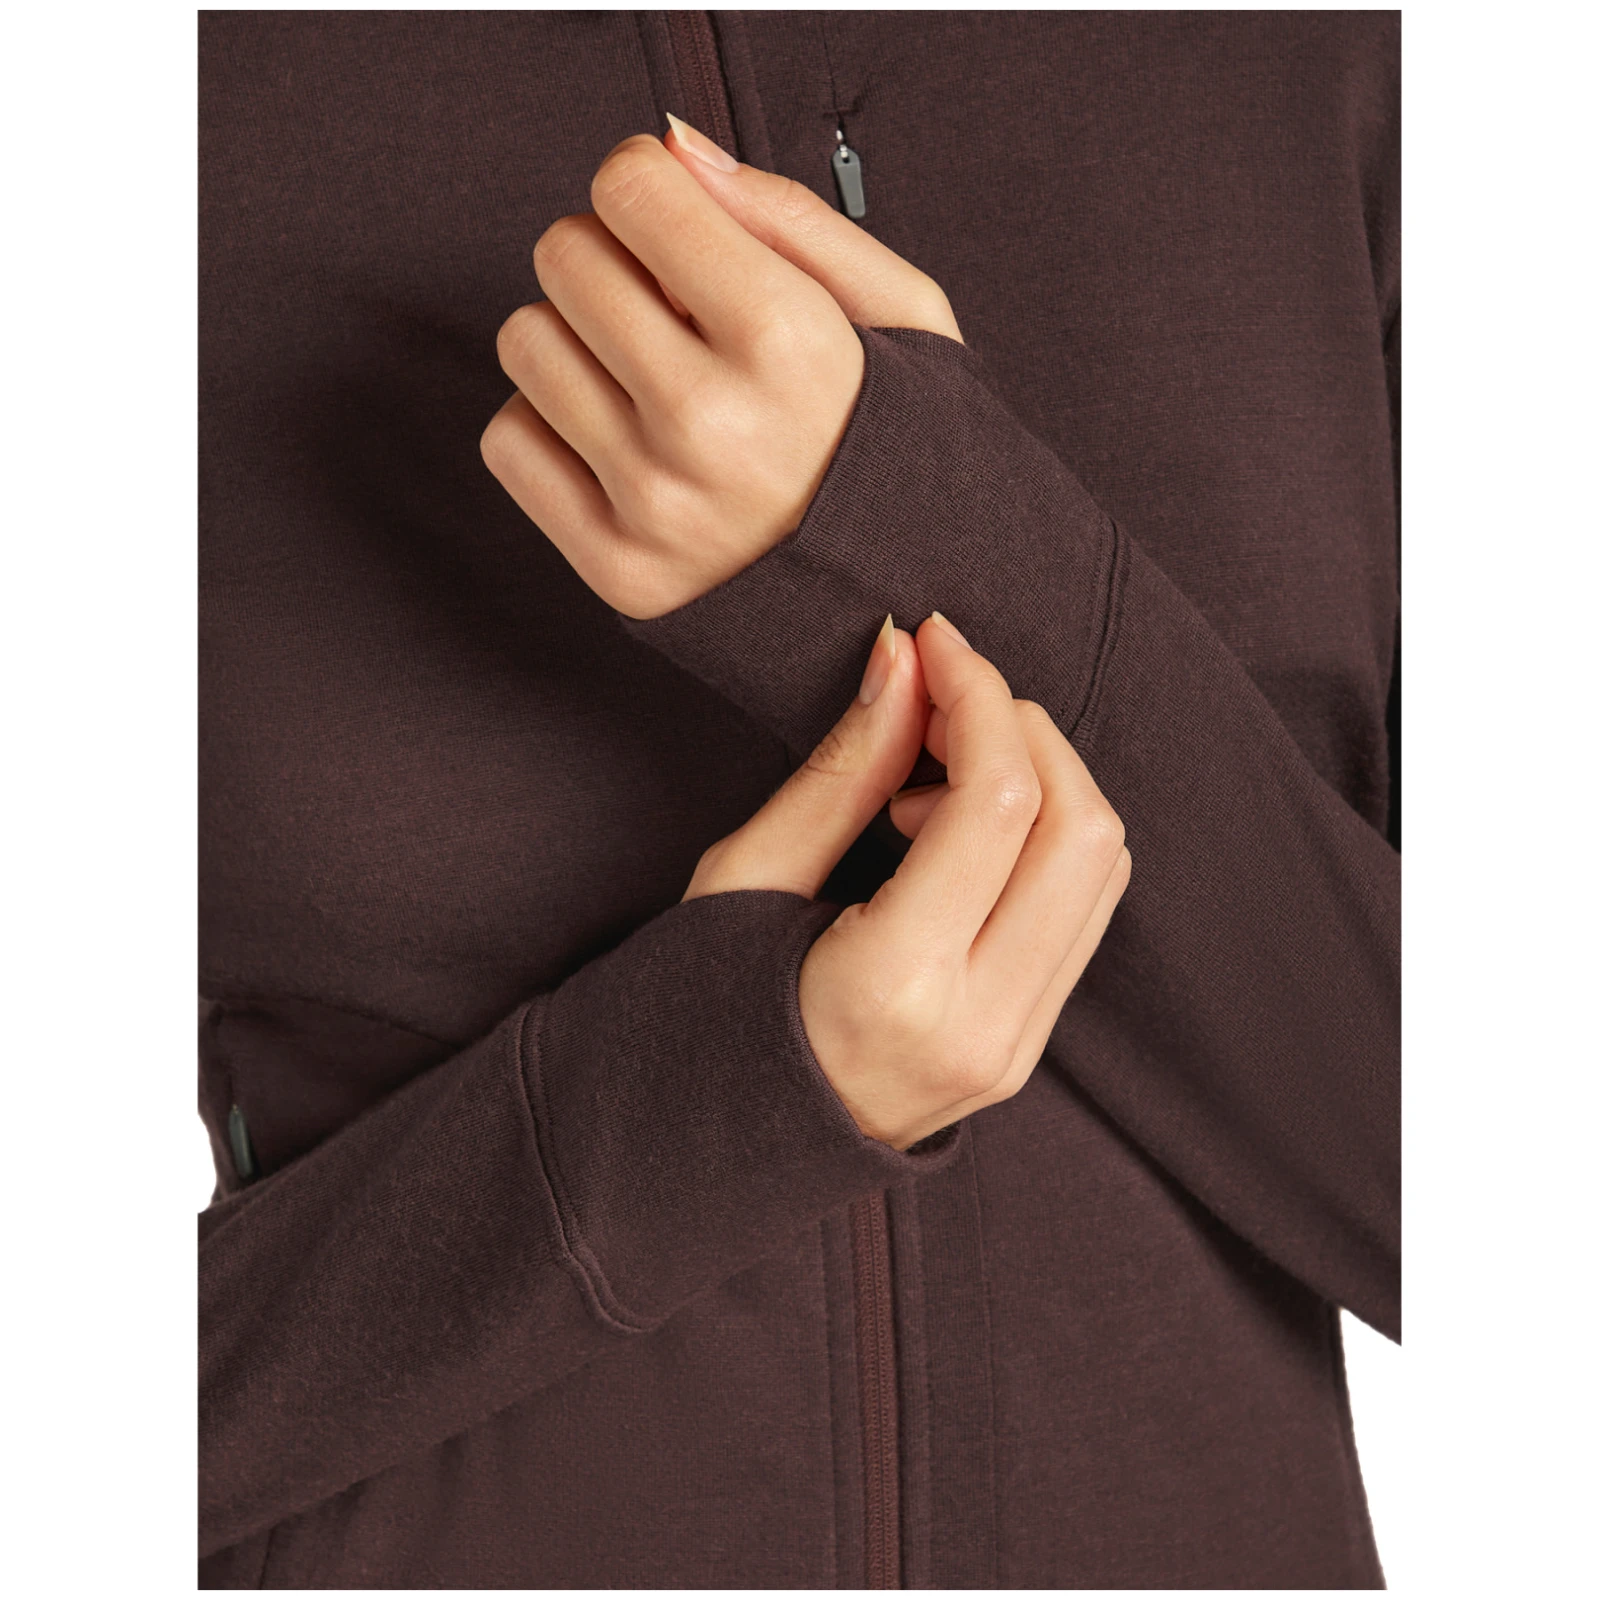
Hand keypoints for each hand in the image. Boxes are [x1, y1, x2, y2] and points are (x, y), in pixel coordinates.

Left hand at [481, 119, 959, 618]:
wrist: (912, 603)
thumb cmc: (903, 451)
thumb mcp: (902, 313)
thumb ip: (785, 215)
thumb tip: (668, 147)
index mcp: (786, 344)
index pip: (631, 190)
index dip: (646, 187)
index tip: (671, 220)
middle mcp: (709, 426)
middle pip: (564, 259)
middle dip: (608, 258)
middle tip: (660, 304)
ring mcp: (655, 506)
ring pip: (525, 345)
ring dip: (576, 342)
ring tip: (647, 378)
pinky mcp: (617, 567)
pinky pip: (510, 442)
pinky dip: (552, 427)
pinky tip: (620, 440)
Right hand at [686, 613, 1130, 1151]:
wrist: (703, 1150)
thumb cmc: (695, 1013)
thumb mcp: (744, 880)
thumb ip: (840, 769)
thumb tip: (903, 661)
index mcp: (894, 985)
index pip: (999, 805)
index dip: (977, 697)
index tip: (934, 643)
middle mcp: (980, 1025)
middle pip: (1080, 830)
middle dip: (1023, 730)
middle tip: (938, 699)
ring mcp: (1016, 1047)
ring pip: (1101, 868)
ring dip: (1041, 781)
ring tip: (931, 779)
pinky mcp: (1027, 1046)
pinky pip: (1083, 911)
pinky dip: (1043, 838)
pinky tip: (956, 832)